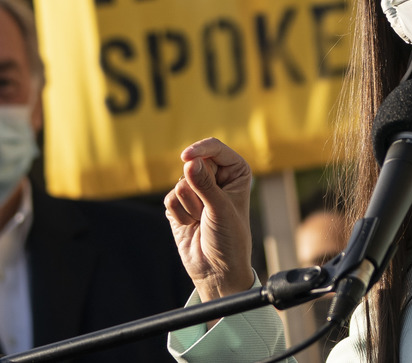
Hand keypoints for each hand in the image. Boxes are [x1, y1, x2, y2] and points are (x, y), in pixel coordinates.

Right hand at [164, 138, 254, 302]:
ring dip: (189, 206)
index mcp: (236, 172)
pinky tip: (191, 226)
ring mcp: (197, 190)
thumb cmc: (229, 239)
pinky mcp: (179, 204)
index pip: (215, 148)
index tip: (186, 157)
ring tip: (202, 220)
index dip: (200, 150)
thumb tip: (190, 162)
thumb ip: (205, 184)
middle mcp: (216, 177)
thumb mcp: (220, 209)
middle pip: (193, 165)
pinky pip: (169, 200)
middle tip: (208, 210)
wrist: (216, 269)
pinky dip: (178, 215)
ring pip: (179, 184)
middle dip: (196, 189)